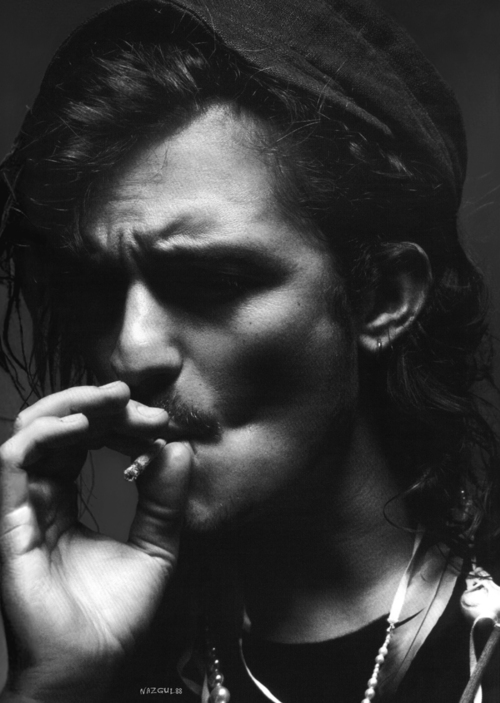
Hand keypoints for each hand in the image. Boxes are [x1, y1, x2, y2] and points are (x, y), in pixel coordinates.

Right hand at [0, 382, 191, 701]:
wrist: (89, 665)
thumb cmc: (115, 614)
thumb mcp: (155, 547)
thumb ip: (165, 500)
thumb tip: (179, 448)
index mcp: (71, 500)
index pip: (88, 442)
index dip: (119, 423)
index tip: (158, 422)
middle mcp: (45, 497)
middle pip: (61, 428)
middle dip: (99, 406)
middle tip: (137, 401)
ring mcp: (26, 506)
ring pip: (34, 432)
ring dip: (73, 405)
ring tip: (113, 401)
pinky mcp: (13, 520)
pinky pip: (14, 461)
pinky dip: (45, 431)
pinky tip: (82, 424)